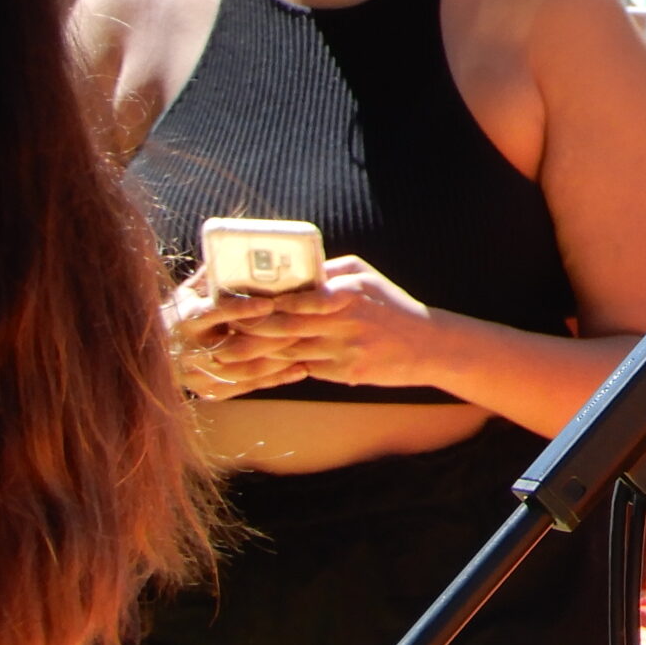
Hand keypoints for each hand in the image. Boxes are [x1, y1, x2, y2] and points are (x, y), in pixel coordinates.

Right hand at [165, 266, 311, 399]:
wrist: (153, 352)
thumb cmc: (182, 311)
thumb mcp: (190, 290)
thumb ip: (214, 275)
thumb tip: (239, 249)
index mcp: (183, 320)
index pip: (213, 314)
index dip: (241, 308)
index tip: (269, 303)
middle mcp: (188, 350)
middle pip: (235, 347)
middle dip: (271, 337)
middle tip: (302, 325)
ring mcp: (197, 375)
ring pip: (244, 372)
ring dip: (278, 360)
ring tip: (306, 346)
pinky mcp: (207, 391)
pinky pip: (246, 388)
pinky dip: (275, 380)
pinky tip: (300, 368)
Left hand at [221, 255, 455, 392]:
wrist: (428, 344)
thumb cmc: (391, 306)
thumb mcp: (364, 277)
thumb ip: (327, 273)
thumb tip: (289, 272)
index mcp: (346, 289)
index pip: (293, 297)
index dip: (260, 302)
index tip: (232, 303)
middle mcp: (344, 318)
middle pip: (283, 326)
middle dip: (247, 332)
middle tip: (218, 333)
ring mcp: (345, 348)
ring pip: (287, 351)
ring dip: (254, 355)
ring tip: (224, 355)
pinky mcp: (344, 372)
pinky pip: (302, 369)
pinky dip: (277, 369)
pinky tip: (254, 370)